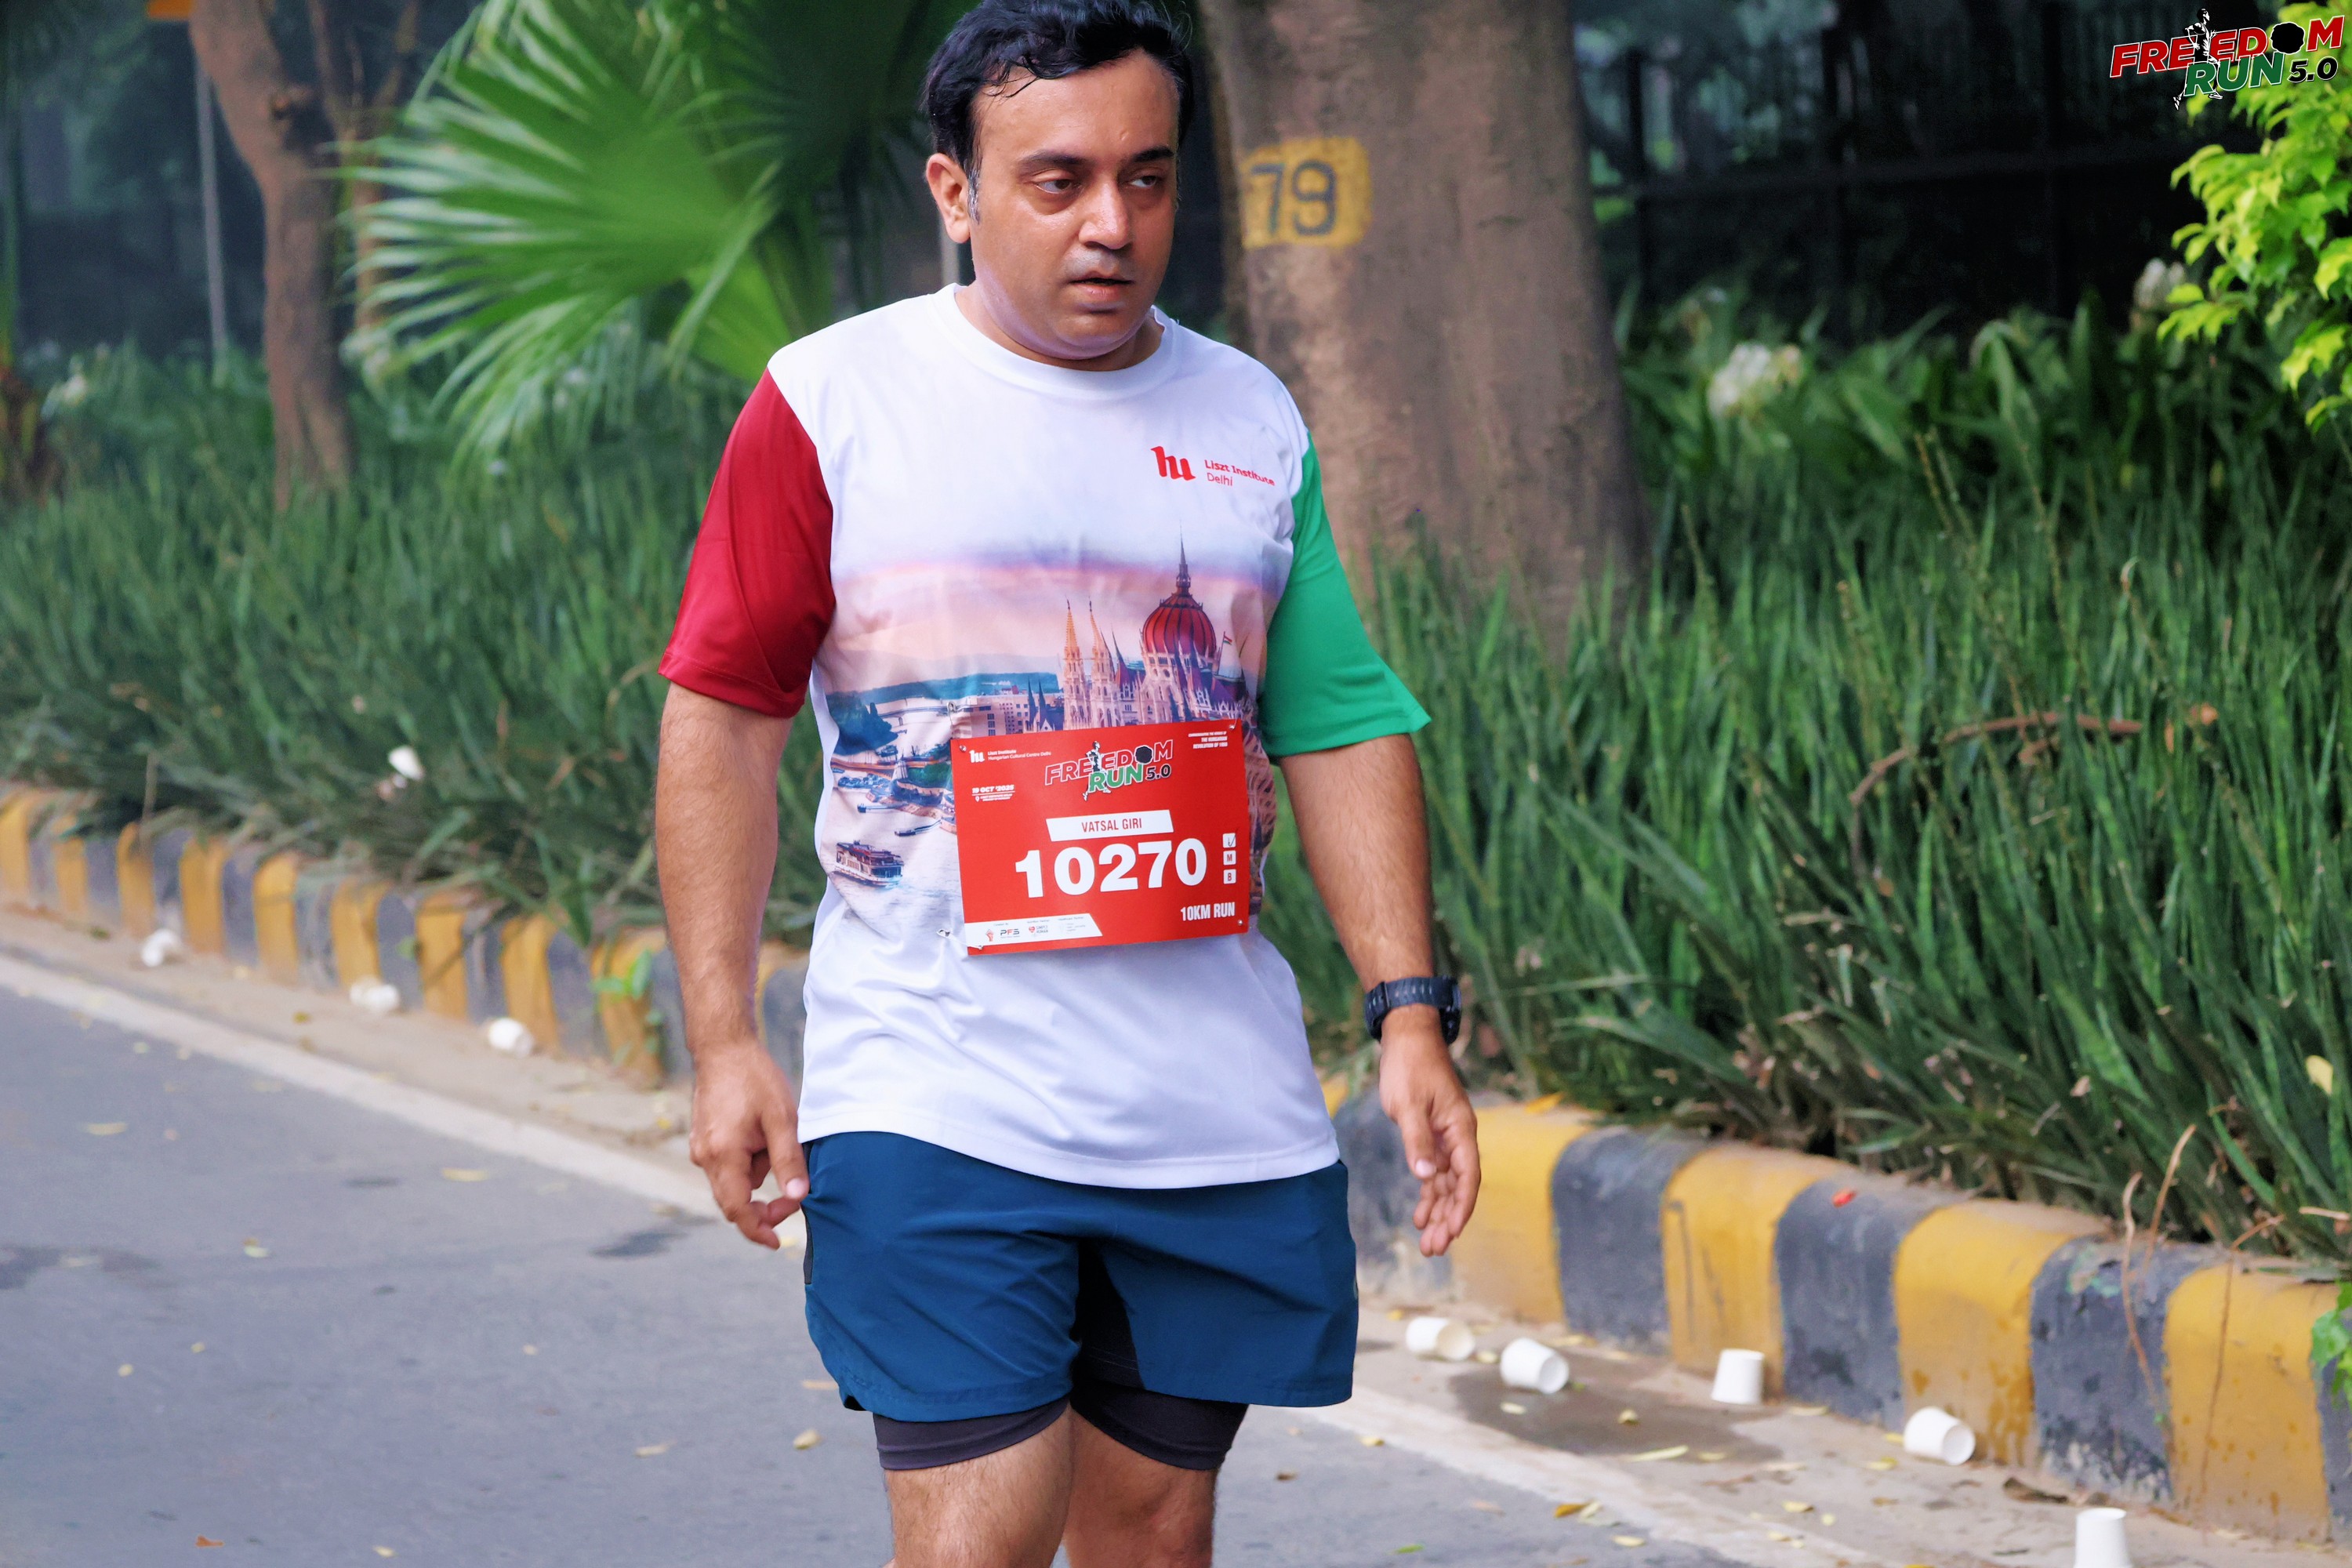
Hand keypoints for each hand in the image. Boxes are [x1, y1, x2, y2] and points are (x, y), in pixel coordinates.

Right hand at [688, 1039, 805, 1249]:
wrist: (724, 1048)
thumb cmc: (755, 1079)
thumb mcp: (782, 1119)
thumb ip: (789, 1160)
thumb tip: (799, 1197)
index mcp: (722, 1155)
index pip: (737, 1210)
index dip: (758, 1230)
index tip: (778, 1242)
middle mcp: (704, 1157)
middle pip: (733, 1201)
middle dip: (763, 1206)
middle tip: (793, 1196)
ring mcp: (700, 1148)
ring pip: (732, 1182)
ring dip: (758, 1175)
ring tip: (776, 1139)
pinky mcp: (703, 1140)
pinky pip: (727, 1165)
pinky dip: (749, 1162)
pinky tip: (762, 1134)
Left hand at [1377, 1011, 1479, 1255]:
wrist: (1407, 1037)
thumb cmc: (1410, 1066)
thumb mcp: (1409, 1105)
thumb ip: (1418, 1141)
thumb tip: (1427, 1177)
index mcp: (1460, 1129)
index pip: (1468, 1177)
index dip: (1461, 1207)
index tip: (1451, 1232)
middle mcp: (1457, 1137)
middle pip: (1458, 1186)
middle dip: (1448, 1219)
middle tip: (1434, 1249)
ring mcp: (1445, 1137)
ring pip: (1446, 1183)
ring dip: (1437, 1212)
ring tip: (1428, 1243)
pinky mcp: (1430, 1135)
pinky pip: (1434, 1172)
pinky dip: (1428, 1193)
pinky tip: (1420, 1215)